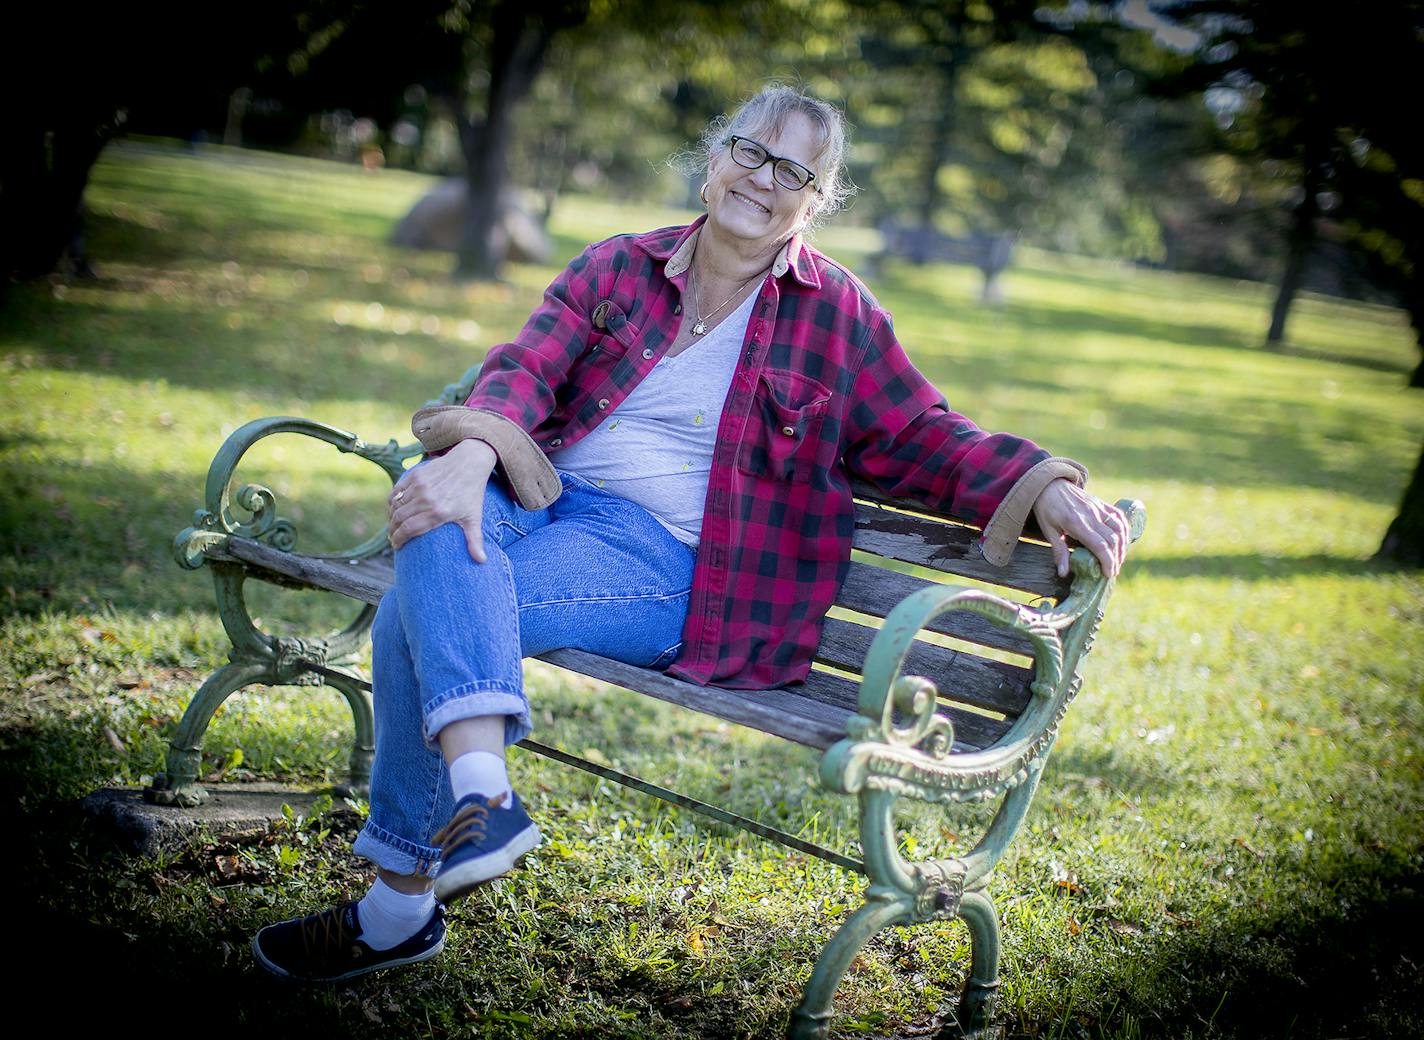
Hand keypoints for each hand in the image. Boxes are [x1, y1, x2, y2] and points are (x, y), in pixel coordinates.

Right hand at [387, 438, 497, 560]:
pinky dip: (391, 502)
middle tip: (393, 538)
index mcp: (438, 512)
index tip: (397, 546)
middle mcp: (426, 499)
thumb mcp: (474, 517)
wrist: (469, 463)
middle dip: (392, 532)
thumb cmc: (472, 493)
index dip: (399, 540)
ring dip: (391, 518)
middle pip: (398, 519)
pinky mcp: (414, 475)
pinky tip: (393, 510)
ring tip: (393, 526)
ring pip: (395, 506)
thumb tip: (482, 561)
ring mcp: (419, 486)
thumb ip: (475, 540)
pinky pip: (396, 492)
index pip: (409, 530)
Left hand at [1031, 478, 1129, 577]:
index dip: (1107, 561)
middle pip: (1113, 539)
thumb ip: (1059, 551)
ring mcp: (1099, 508)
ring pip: (1120, 529)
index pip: (1100, 545)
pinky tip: (1122, 542)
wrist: (1049, 484)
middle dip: (1116, 558)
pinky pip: (1119, 517)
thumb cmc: (1047, 509)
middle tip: (1113, 571)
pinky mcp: (1102, 503)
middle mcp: (1092, 515)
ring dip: (1123, 546)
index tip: (1109, 574)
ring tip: (1118, 560)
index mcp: (1077, 523)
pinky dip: (1125, 530)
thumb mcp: (1048, 531)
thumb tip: (1063, 573)